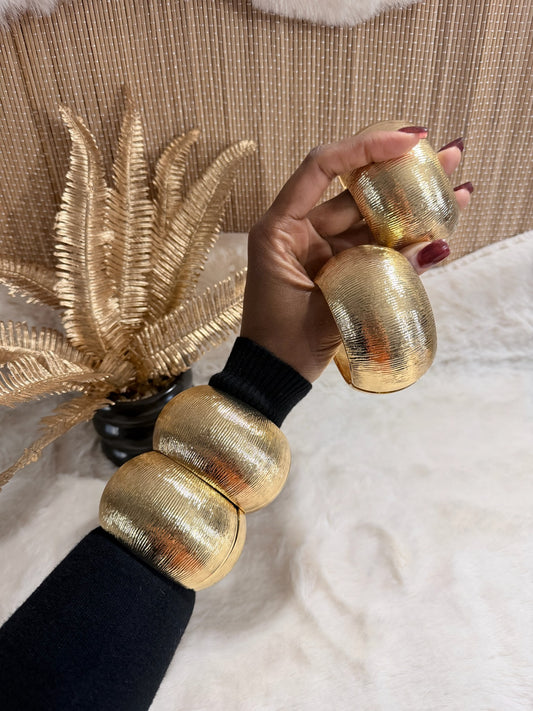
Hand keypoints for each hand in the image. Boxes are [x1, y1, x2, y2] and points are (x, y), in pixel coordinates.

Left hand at [240, 128, 472, 381]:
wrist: (273, 377)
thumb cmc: (282, 341)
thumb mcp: (327, 305)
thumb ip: (380, 275)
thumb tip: (435, 246)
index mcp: (281, 227)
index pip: (322, 168)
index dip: (365, 147)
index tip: (408, 141)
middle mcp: (301, 230)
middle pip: (356, 191)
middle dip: (401, 172)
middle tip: (448, 153)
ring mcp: (321, 249)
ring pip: (370, 220)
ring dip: (409, 209)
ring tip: (457, 192)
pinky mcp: (337, 268)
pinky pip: (371, 248)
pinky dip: (401, 244)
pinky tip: (435, 234)